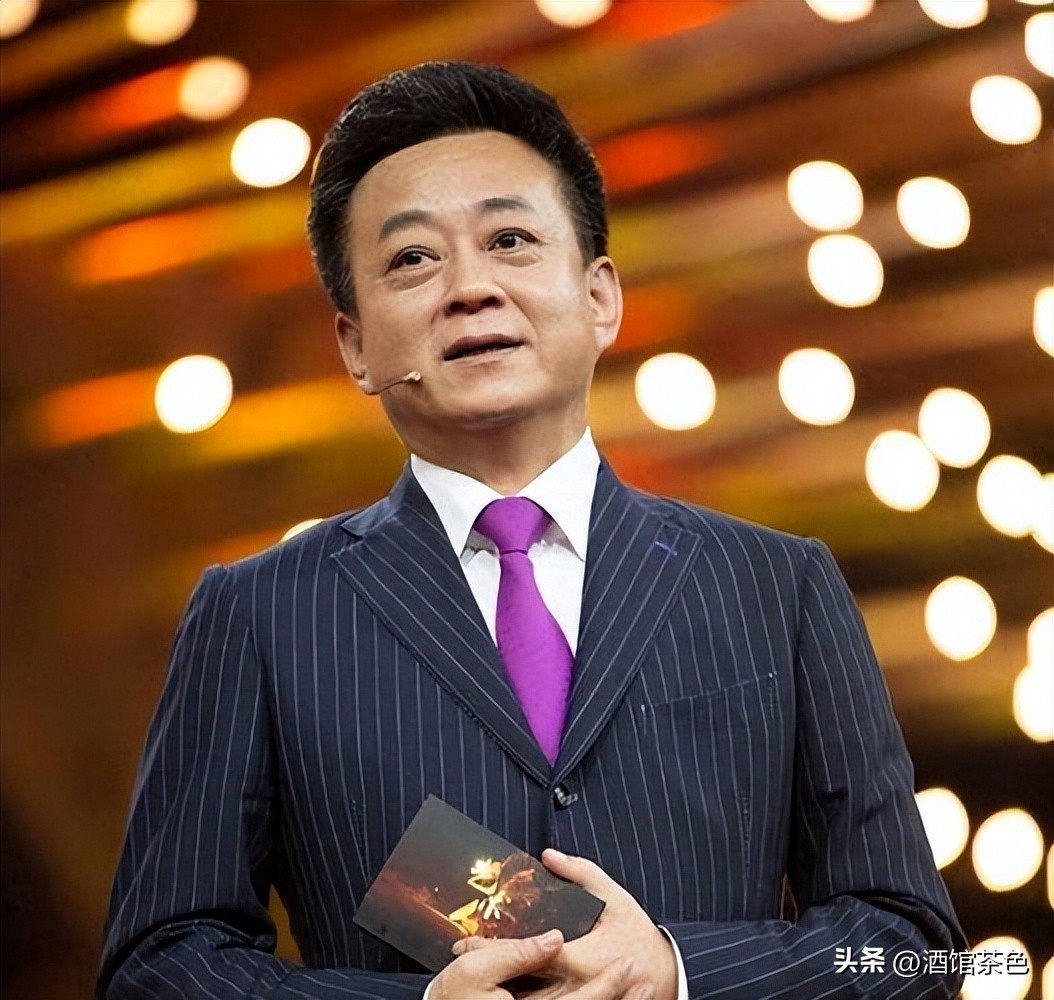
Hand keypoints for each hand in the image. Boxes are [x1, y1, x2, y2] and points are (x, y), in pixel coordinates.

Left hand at [455, 849, 676, 999]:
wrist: (664, 973)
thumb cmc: (637, 933)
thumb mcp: (614, 897)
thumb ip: (581, 874)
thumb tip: (549, 856)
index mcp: (585, 956)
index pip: (530, 953)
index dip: (496, 948)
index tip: (466, 942)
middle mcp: (579, 986)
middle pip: (525, 986)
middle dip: (492, 973)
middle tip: (462, 961)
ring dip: (505, 989)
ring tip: (476, 976)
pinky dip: (525, 997)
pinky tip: (505, 989)